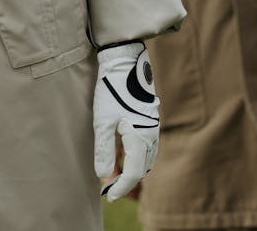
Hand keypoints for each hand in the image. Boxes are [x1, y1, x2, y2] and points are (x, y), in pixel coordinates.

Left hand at [93, 41, 158, 201]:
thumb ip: (104, 150)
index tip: (108, 196)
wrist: (125, 60)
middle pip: (142, 167)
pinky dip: (137, 154)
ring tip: (116, 171)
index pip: (133, 173)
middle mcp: (152, 133)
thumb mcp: (103, 121)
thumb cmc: (111, 89)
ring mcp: (153, 124)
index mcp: (141, 137)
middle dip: (127, 180)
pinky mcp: (151, 117)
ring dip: (134, 167)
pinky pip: (148, 144)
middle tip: (110, 186)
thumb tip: (104, 176)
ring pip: (147, 156)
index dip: (120, 187)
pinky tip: (124, 151)